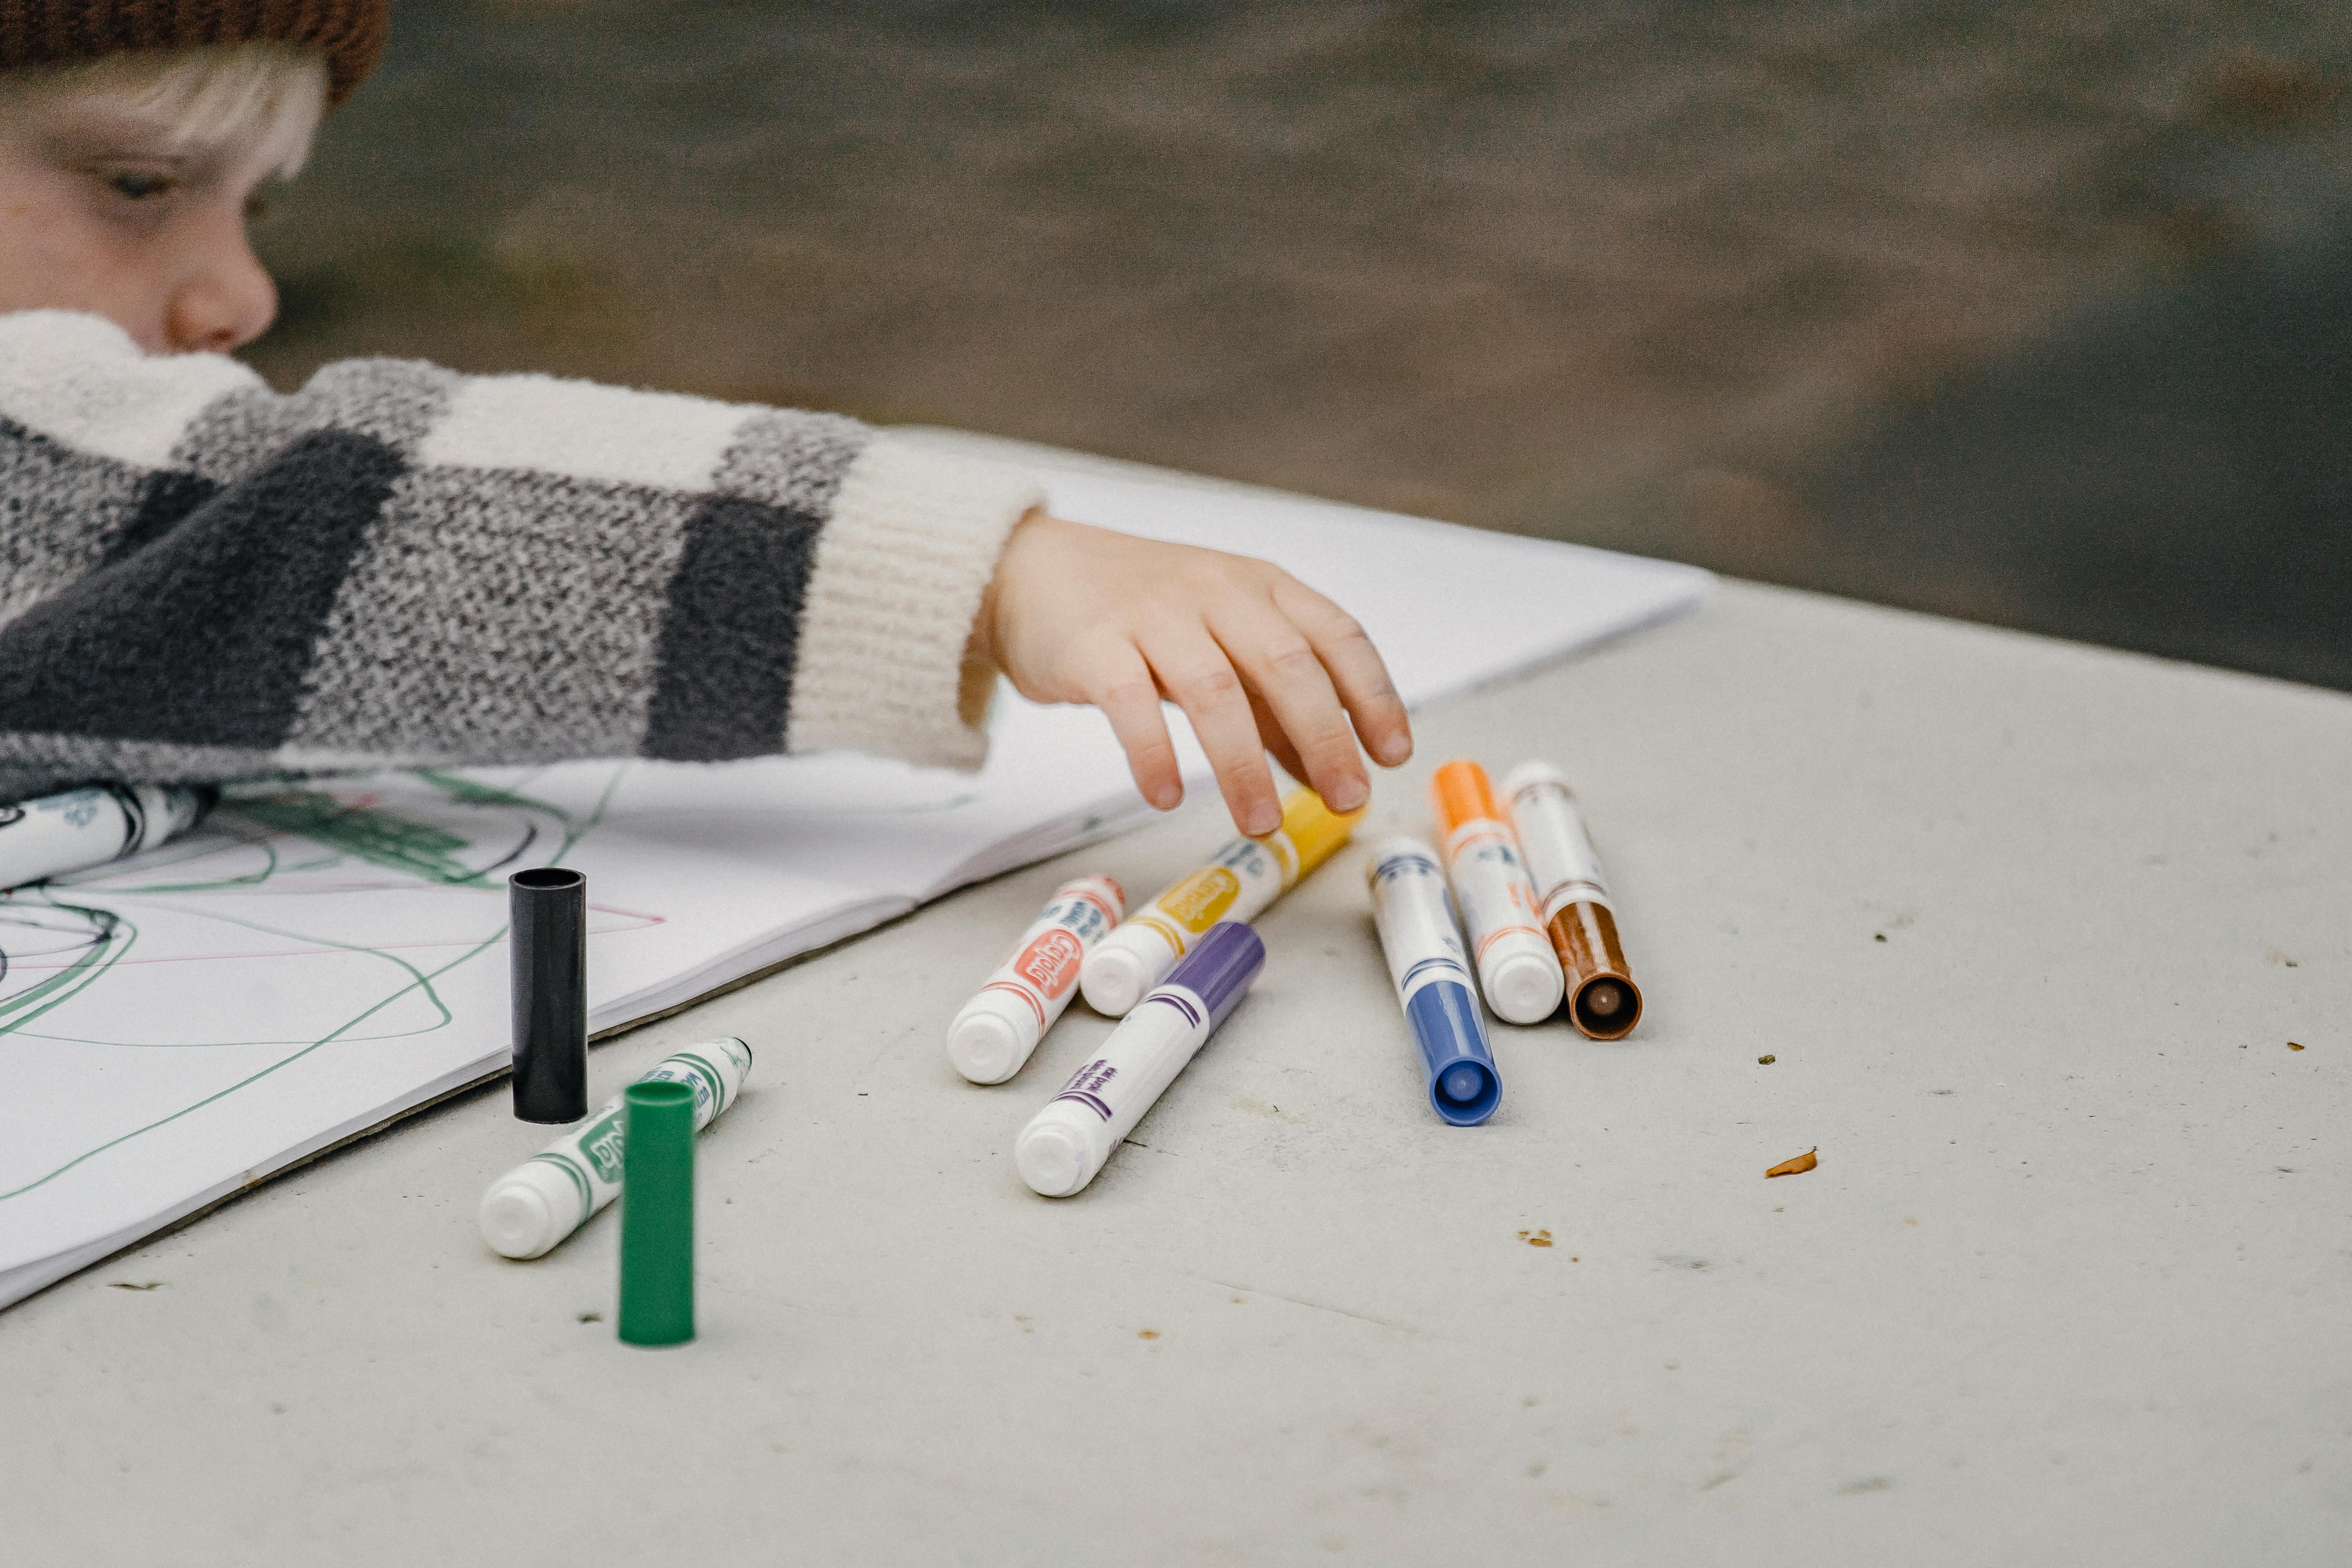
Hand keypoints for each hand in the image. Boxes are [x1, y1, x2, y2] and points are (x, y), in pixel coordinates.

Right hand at [972, 511, 1413, 835]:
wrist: (1034, 571)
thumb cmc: (1143, 613)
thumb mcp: (1223, 641)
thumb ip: (1275, 708)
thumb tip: (1329, 774)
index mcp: (1260, 587)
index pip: (1336, 635)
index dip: (1372, 695)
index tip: (1392, 753)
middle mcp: (1215, 592)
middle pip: (1285, 663)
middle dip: (1325, 737)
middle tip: (1346, 798)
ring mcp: (1152, 615)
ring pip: (1213, 690)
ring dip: (1243, 765)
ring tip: (1262, 822)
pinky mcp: (1094, 645)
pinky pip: (1130, 702)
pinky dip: (1154, 754)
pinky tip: (1169, 796)